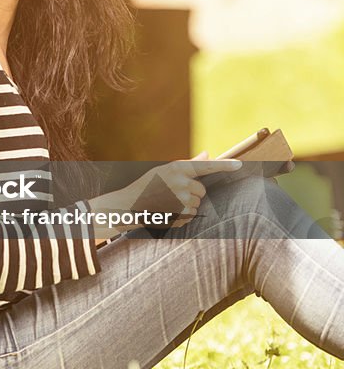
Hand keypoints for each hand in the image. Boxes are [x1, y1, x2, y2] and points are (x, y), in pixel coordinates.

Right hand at [123, 152, 242, 226]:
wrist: (128, 205)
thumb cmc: (146, 186)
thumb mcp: (164, 171)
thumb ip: (188, 164)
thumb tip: (207, 154)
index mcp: (176, 168)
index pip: (206, 166)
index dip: (224, 165)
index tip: (240, 164)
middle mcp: (180, 183)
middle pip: (201, 190)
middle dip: (192, 192)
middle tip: (172, 193)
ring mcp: (180, 200)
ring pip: (197, 203)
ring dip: (187, 204)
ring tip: (167, 203)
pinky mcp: (180, 214)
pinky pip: (192, 215)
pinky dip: (183, 215)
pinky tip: (168, 211)